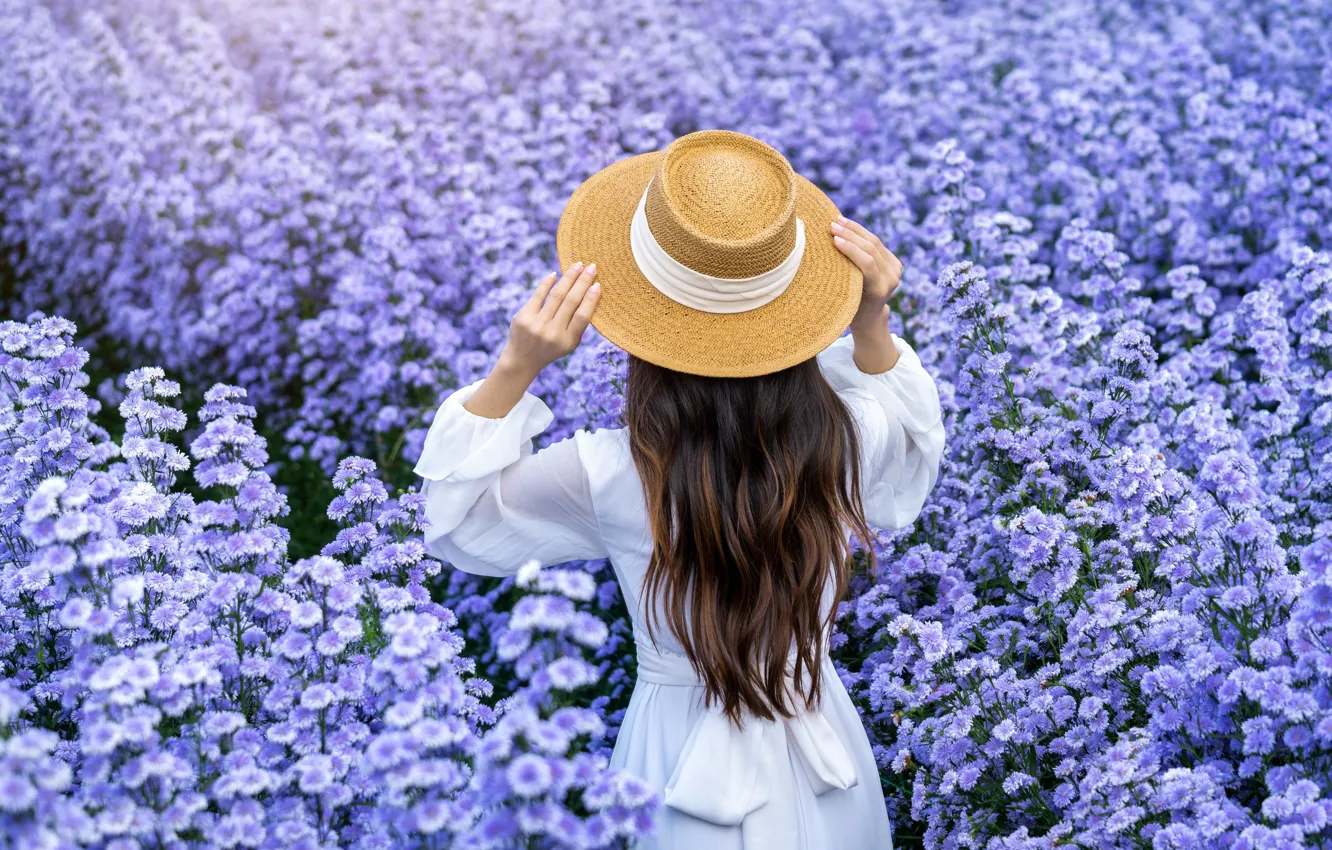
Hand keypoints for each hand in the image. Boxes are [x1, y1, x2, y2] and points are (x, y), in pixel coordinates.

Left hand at [497, 261, 601, 378]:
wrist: (522, 359)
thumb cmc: (552, 347)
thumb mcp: (570, 343)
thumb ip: (579, 323)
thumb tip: (591, 291)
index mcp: (568, 341)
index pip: (583, 316)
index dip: (591, 299)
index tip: (598, 284)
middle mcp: (553, 333)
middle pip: (570, 302)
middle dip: (582, 282)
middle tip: (591, 267)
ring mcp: (537, 325)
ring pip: (556, 295)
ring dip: (568, 277)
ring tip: (577, 265)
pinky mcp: (523, 317)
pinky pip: (538, 295)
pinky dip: (547, 283)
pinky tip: (555, 274)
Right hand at [830, 215, 902, 332]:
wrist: (870, 316)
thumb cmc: (850, 309)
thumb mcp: (845, 297)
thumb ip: (843, 277)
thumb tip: (826, 252)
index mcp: (880, 290)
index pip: (867, 263)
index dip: (851, 249)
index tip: (834, 239)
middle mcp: (892, 278)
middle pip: (872, 249)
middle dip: (851, 234)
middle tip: (832, 225)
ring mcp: (896, 269)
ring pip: (875, 242)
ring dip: (854, 229)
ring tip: (837, 220)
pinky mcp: (895, 262)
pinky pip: (877, 243)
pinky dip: (861, 233)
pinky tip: (848, 225)